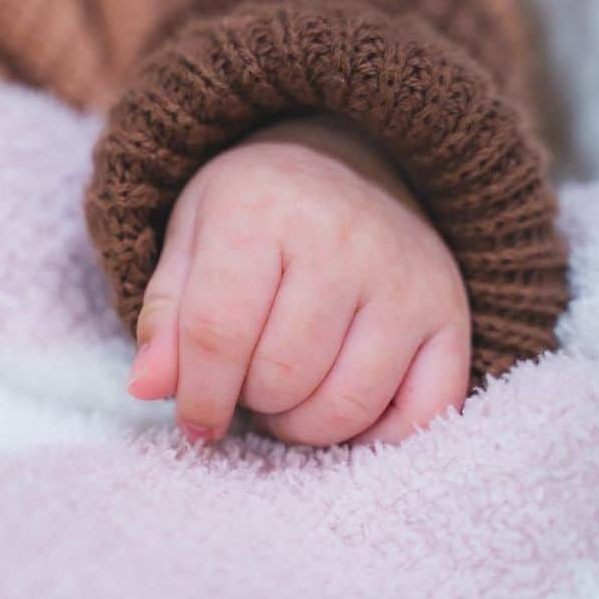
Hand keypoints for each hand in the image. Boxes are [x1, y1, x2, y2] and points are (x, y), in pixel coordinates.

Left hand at [126, 118, 470, 445]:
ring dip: (302, 425)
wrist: (346, 162)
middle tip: (248, 379)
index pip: (218, 333)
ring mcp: (407, 278)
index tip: (195, 421)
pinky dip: (375, 436)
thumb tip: (147, 389)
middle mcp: (344, 239)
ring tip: (287, 390)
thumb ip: (165, 316)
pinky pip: (422, 416)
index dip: (198, 396)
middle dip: (250, 400)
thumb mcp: (190, 241)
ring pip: (344, 407)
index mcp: (261, 210)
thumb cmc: (254, 212)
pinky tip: (342, 404)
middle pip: (280, 377)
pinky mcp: (451, 314)